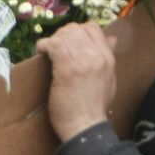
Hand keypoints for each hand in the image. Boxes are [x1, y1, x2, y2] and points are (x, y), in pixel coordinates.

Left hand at [36, 22, 118, 141]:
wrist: (86, 126)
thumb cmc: (95, 108)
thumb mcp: (109, 79)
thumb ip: (109, 58)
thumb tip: (112, 39)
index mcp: (108, 58)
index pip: (92, 28)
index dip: (77, 31)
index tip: (69, 42)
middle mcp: (97, 56)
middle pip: (76, 29)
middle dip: (62, 34)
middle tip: (55, 47)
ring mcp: (82, 62)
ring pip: (64, 35)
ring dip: (52, 40)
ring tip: (47, 50)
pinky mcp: (67, 69)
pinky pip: (53, 45)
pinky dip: (44, 45)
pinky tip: (41, 52)